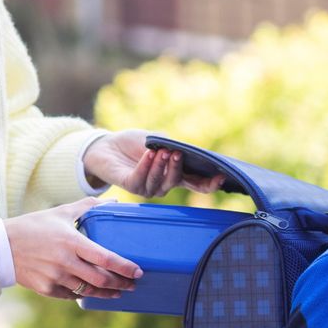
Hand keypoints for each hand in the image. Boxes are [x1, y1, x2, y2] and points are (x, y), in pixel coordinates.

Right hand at [3, 198, 141, 299]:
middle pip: (101, 279)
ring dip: (106, 293)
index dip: (124, 267)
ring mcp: (55, 278)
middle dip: (120, 284)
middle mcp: (65, 262)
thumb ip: (88, 207)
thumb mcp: (61, 213)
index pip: (105, 258)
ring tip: (118, 292)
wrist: (2, 247)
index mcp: (71, 241)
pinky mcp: (47, 289)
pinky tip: (93, 292)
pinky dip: (84, 294)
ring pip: (88, 290)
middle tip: (132, 285)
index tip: (138, 272)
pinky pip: (72, 295)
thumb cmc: (33, 226)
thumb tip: (113, 202)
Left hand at [82, 130, 224, 197]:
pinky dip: (146, 166)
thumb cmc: (135, 143)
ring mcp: (146, 187)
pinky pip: (140, 179)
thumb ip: (173, 146)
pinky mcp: (129, 186)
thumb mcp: (159, 140)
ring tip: (161, 151)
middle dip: (178, 168)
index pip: (195, 184)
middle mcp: (162, 185)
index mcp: (174, 175)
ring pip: (159, 182)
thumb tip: (186, 150)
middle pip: (176, 181)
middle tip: (177, 153)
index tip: (221, 177)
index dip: (209, 183)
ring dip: (161, 166)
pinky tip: (149, 154)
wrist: (106, 145)